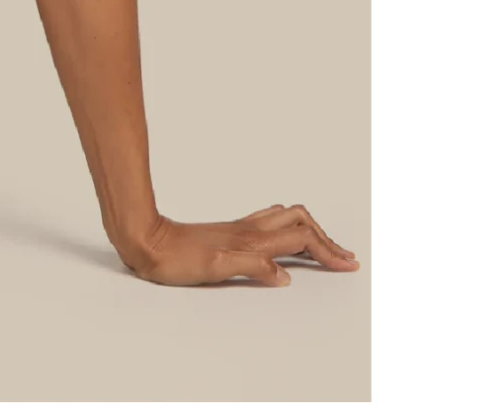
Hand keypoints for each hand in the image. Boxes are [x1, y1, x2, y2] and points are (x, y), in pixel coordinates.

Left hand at [119, 204, 358, 285]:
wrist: (146, 240)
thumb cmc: (176, 259)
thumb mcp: (215, 268)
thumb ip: (251, 267)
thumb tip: (284, 274)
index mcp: (251, 240)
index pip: (300, 239)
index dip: (327, 251)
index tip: (347, 264)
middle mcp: (249, 230)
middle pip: (299, 221)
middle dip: (325, 237)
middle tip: (343, 257)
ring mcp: (240, 228)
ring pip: (285, 218)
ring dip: (310, 230)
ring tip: (325, 247)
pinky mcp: (229, 231)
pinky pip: (269, 222)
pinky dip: (290, 228)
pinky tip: (286, 238)